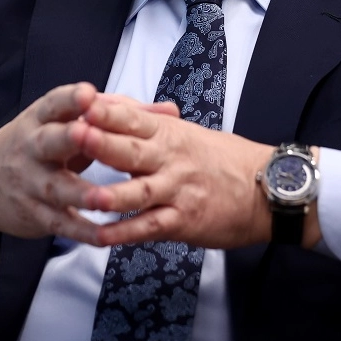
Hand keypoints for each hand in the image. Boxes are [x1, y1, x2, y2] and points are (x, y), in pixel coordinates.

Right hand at [0, 82, 103, 241]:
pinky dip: (82, 232)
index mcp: (39, 121)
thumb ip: (94, 114)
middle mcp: (32, 150)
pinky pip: (61, 224)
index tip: (88, 94)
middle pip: (50, 142)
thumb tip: (145, 107)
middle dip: (68, 138)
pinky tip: (104, 236)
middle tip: (85, 134)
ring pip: (57, 189)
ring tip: (103, 198)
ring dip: (81, 194)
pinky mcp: (37, 215)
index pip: (53, 104)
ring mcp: (32, 184)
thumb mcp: (51, 122)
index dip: (70, 99)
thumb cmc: (32, 145)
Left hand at [72, 95, 275, 248]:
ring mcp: (177, 191)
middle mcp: (171, 159)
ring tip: (87, 196)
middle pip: (131, 150)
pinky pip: (150, 227)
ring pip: (139, 192)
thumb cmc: (223, 158)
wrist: (266, 187)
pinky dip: (126, 234)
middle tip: (74, 136)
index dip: (107, 111)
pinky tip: (102, 237)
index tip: (81, 103)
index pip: (133, 118)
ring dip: (112, 195)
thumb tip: (109, 105)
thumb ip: (148, 122)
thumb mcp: (186, 132)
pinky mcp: (184, 221)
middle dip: (101, 143)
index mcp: (169, 133)